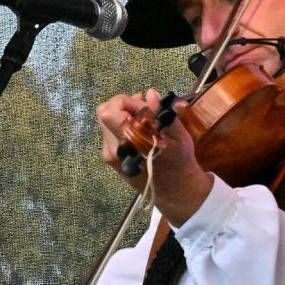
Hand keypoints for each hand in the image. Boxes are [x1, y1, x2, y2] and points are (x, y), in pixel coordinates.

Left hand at [96, 89, 212, 226]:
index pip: (108, 112)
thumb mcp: (178, 135)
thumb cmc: (180, 163)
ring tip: (146, 120)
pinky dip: (124, 125)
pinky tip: (141, 130)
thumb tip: (150, 93)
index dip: (126, 102)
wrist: (175, 191)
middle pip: (104, 113)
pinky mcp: (110, 158)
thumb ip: (161, 113)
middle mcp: (113, 150)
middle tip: (145, 111)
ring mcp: (109, 155)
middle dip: (124, 105)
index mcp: (129, 144)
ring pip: (106, 121)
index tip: (145, 107)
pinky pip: (111, 132)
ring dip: (124, 115)